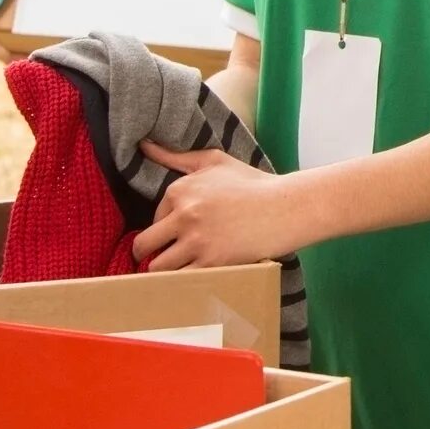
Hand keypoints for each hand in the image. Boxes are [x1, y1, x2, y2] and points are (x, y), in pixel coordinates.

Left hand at [132, 144, 316, 269]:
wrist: (285, 208)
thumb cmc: (252, 183)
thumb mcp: (214, 161)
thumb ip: (175, 156)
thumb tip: (144, 145)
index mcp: (180, 190)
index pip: (153, 218)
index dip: (163, 228)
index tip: (176, 234)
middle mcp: (184, 216)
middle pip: (144, 245)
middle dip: (147, 253)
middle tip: (158, 258)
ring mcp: (197, 241)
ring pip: (158, 267)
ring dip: (162, 271)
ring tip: (171, 272)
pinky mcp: (212, 263)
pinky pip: (180, 280)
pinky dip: (178, 284)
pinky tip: (186, 282)